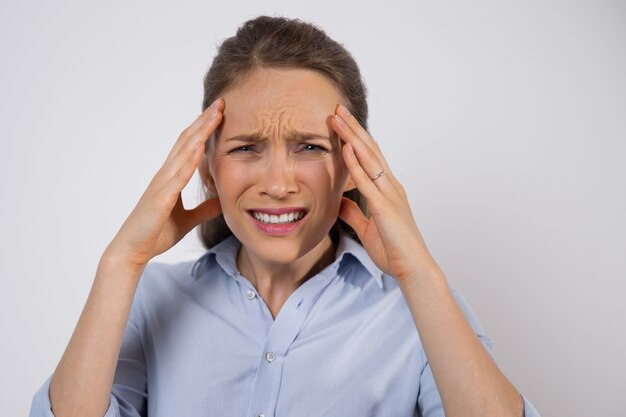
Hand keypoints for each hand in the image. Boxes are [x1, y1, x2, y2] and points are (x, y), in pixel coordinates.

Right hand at [104, 99, 224, 271]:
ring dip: (200, 132)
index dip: (203, 129)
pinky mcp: (160, 198)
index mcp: (170, 178)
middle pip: (186, 141)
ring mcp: (162, 184)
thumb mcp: (187, 220)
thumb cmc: (155, 234)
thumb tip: (222, 202)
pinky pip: (177, 176)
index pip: (189, 147)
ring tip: (215, 115)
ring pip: (183, 152)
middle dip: (204, 121)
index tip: (220, 113)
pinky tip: (201, 147)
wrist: (132, 251)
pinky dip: (190, 160)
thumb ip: (204, 210)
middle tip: (221, 102)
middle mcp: (165, 176)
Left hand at [331, 104, 437, 282]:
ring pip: (369, 158)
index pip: (370, 157)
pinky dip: (356, 163)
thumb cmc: (394, 250)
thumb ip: (354, 212)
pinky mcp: (385, 207)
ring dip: (352, 137)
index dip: (355, 139)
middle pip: (370, 150)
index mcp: (388, 190)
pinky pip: (367, 181)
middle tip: (338, 109)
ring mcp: (389, 194)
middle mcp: (391, 186)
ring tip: (338, 119)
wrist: (413, 268)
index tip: (342, 123)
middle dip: (353, 128)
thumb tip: (338, 200)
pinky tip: (346, 148)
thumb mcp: (367, 228)